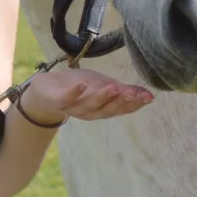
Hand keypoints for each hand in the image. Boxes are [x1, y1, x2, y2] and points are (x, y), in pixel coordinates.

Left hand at [16, 67, 153, 125]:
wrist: (47, 90)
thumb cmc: (79, 88)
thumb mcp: (104, 87)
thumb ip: (125, 92)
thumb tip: (150, 96)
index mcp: (102, 109)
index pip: (121, 109)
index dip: (134, 105)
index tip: (147, 98)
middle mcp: (90, 112)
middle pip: (107, 110)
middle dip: (120, 102)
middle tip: (133, 94)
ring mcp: (74, 107)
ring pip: (90, 105)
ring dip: (101, 98)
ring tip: (113, 87)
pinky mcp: (58, 100)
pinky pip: (67, 98)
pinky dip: (74, 92)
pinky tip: (82, 85)